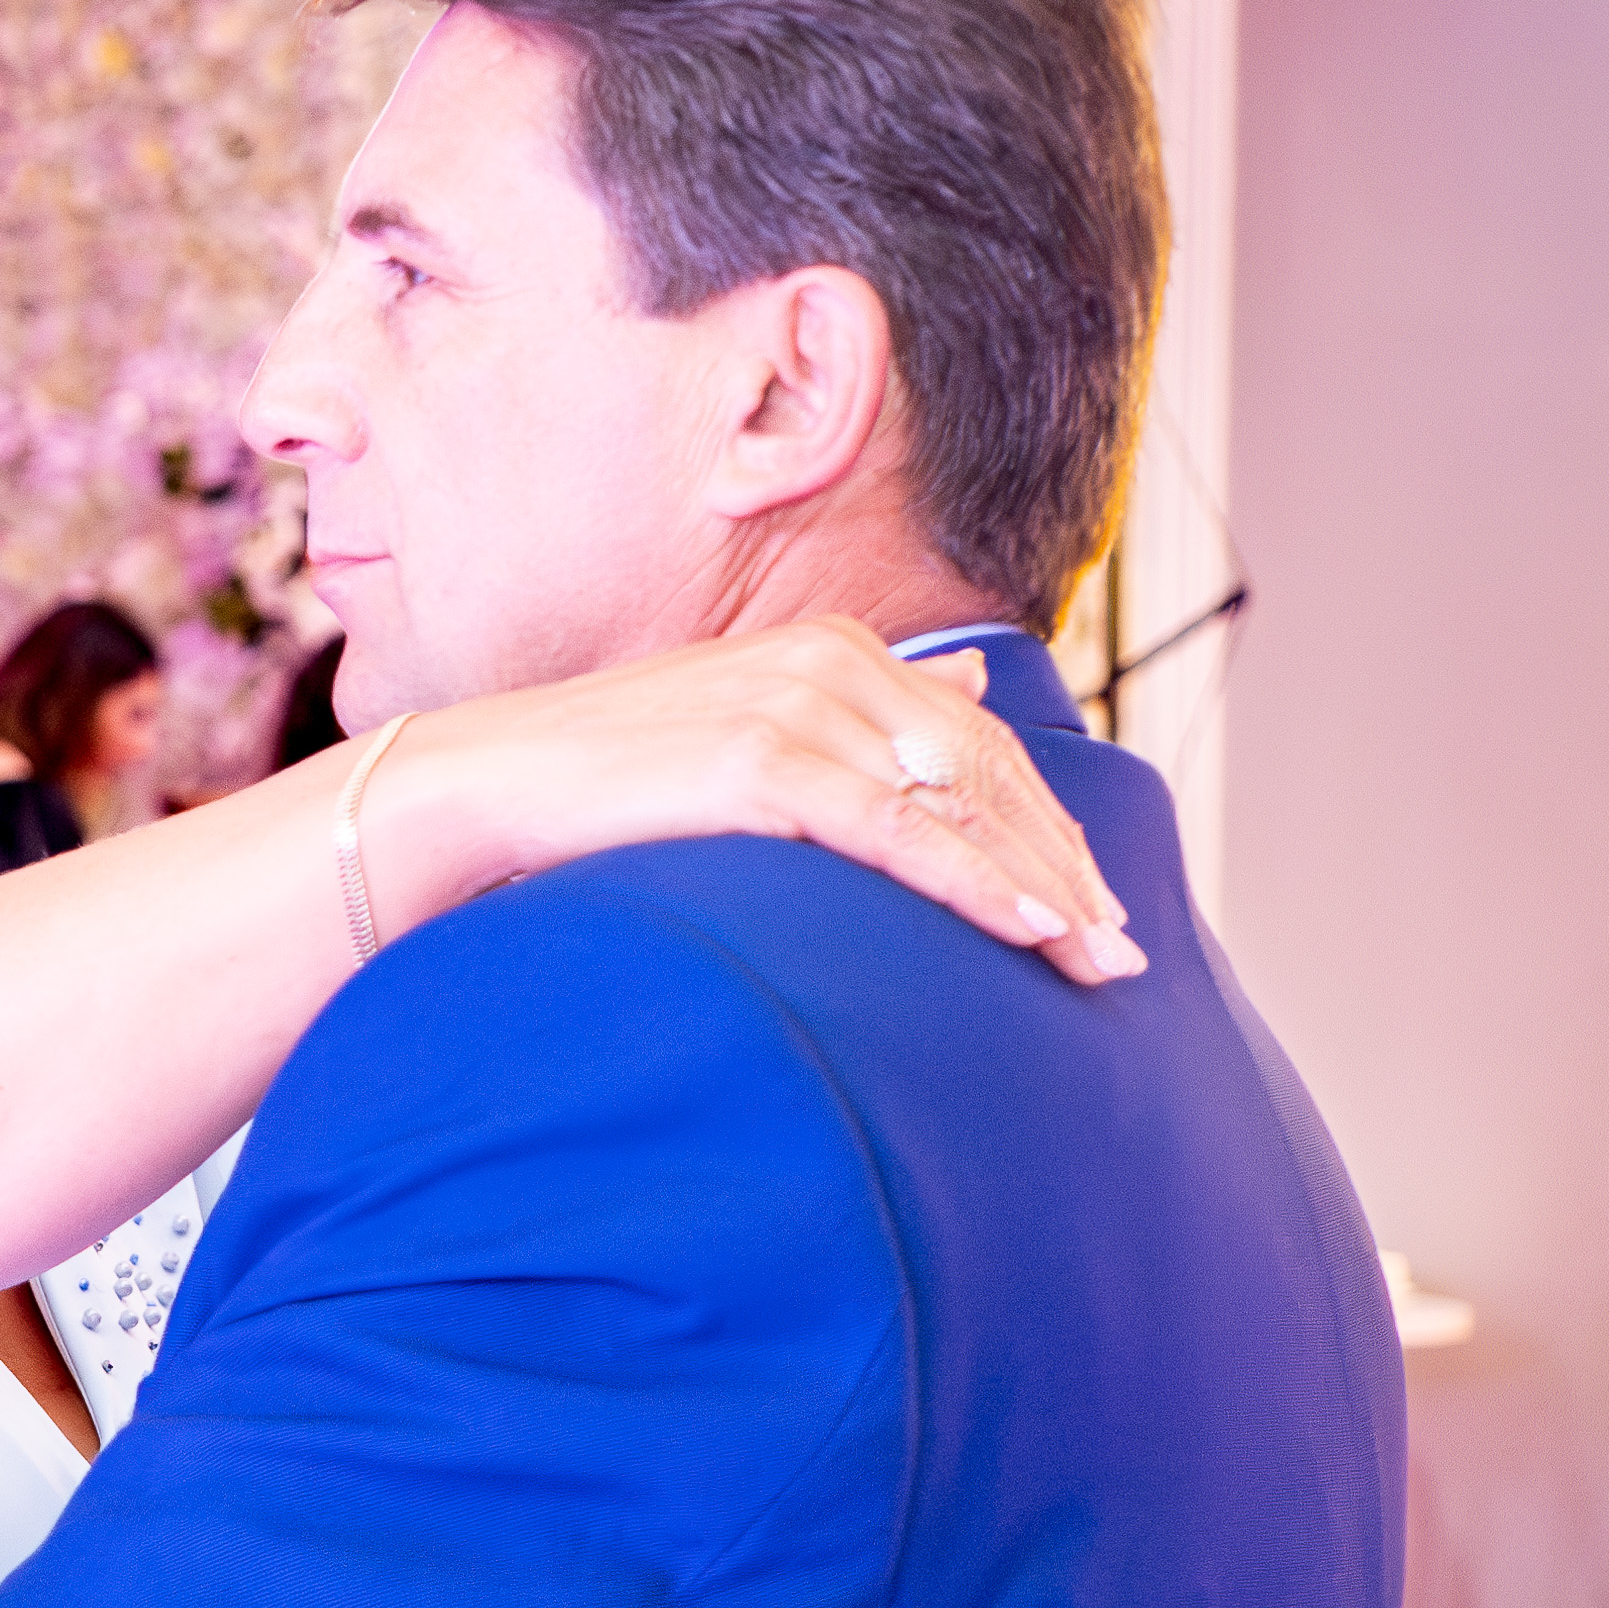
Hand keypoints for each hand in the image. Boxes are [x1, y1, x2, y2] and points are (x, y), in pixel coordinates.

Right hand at [419, 617, 1145, 985]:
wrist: (490, 785)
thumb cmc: (608, 783)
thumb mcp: (747, 728)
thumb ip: (854, 716)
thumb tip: (962, 694)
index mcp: (835, 647)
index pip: (978, 743)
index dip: (1044, 824)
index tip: (1090, 899)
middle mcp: (832, 660)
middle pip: (988, 772)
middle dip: (1060, 865)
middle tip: (1119, 948)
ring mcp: (798, 705)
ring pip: (958, 806)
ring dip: (1037, 888)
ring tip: (1093, 960)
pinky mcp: (763, 763)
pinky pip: (898, 834)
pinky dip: (972, 885)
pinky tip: (1026, 930)